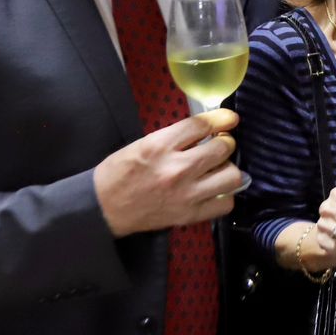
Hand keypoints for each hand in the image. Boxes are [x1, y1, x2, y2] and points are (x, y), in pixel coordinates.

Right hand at [94, 109, 240, 236]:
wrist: (104, 207)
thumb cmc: (120, 172)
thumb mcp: (143, 143)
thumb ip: (176, 137)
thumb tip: (207, 130)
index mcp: (160, 145)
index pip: (202, 125)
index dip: (221, 119)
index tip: (229, 119)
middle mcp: (177, 168)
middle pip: (222, 148)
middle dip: (224, 143)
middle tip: (218, 146)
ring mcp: (186, 194)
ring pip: (231, 176)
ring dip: (228, 168)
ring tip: (218, 168)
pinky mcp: (189, 215)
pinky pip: (225, 203)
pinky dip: (224, 195)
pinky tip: (215, 190)